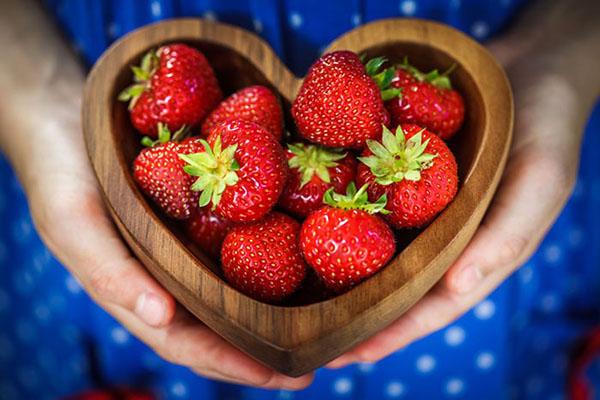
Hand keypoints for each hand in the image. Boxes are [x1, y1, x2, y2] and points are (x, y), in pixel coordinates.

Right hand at [18, 103, 312, 388]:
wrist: (67, 116)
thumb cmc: (62, 175)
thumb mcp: (74, 222)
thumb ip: (109, 271)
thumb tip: (160, 319)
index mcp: (142, 293)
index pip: (192, 343)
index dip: (237, 365)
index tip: (287, 377)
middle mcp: (173, 276)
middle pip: (227, 320)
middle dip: (273, 342)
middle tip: (331, 352)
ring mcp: (191, 244)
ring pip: (240, 283)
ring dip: (282, 301)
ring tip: (332, 312)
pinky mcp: (206, 211)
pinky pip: (244, 234)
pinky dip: (274, 248)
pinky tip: (309, 244)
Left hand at [326, 23, 595, 367]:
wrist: (528, 67)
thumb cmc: (545, 127)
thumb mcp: (540, 181)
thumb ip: (507, 235)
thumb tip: (459, 290)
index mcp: (476, 252)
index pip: (431, 306)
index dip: (391, 334)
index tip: (345, 356)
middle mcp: (441, 236)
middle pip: (393, 285)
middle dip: (353, 313)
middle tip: (305, 338)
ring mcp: (418, 208)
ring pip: (374, 249)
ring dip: (337, 271)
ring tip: (294, 295)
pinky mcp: (399, 175)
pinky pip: (366, 199)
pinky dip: (339, 214)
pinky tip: (303, 221)